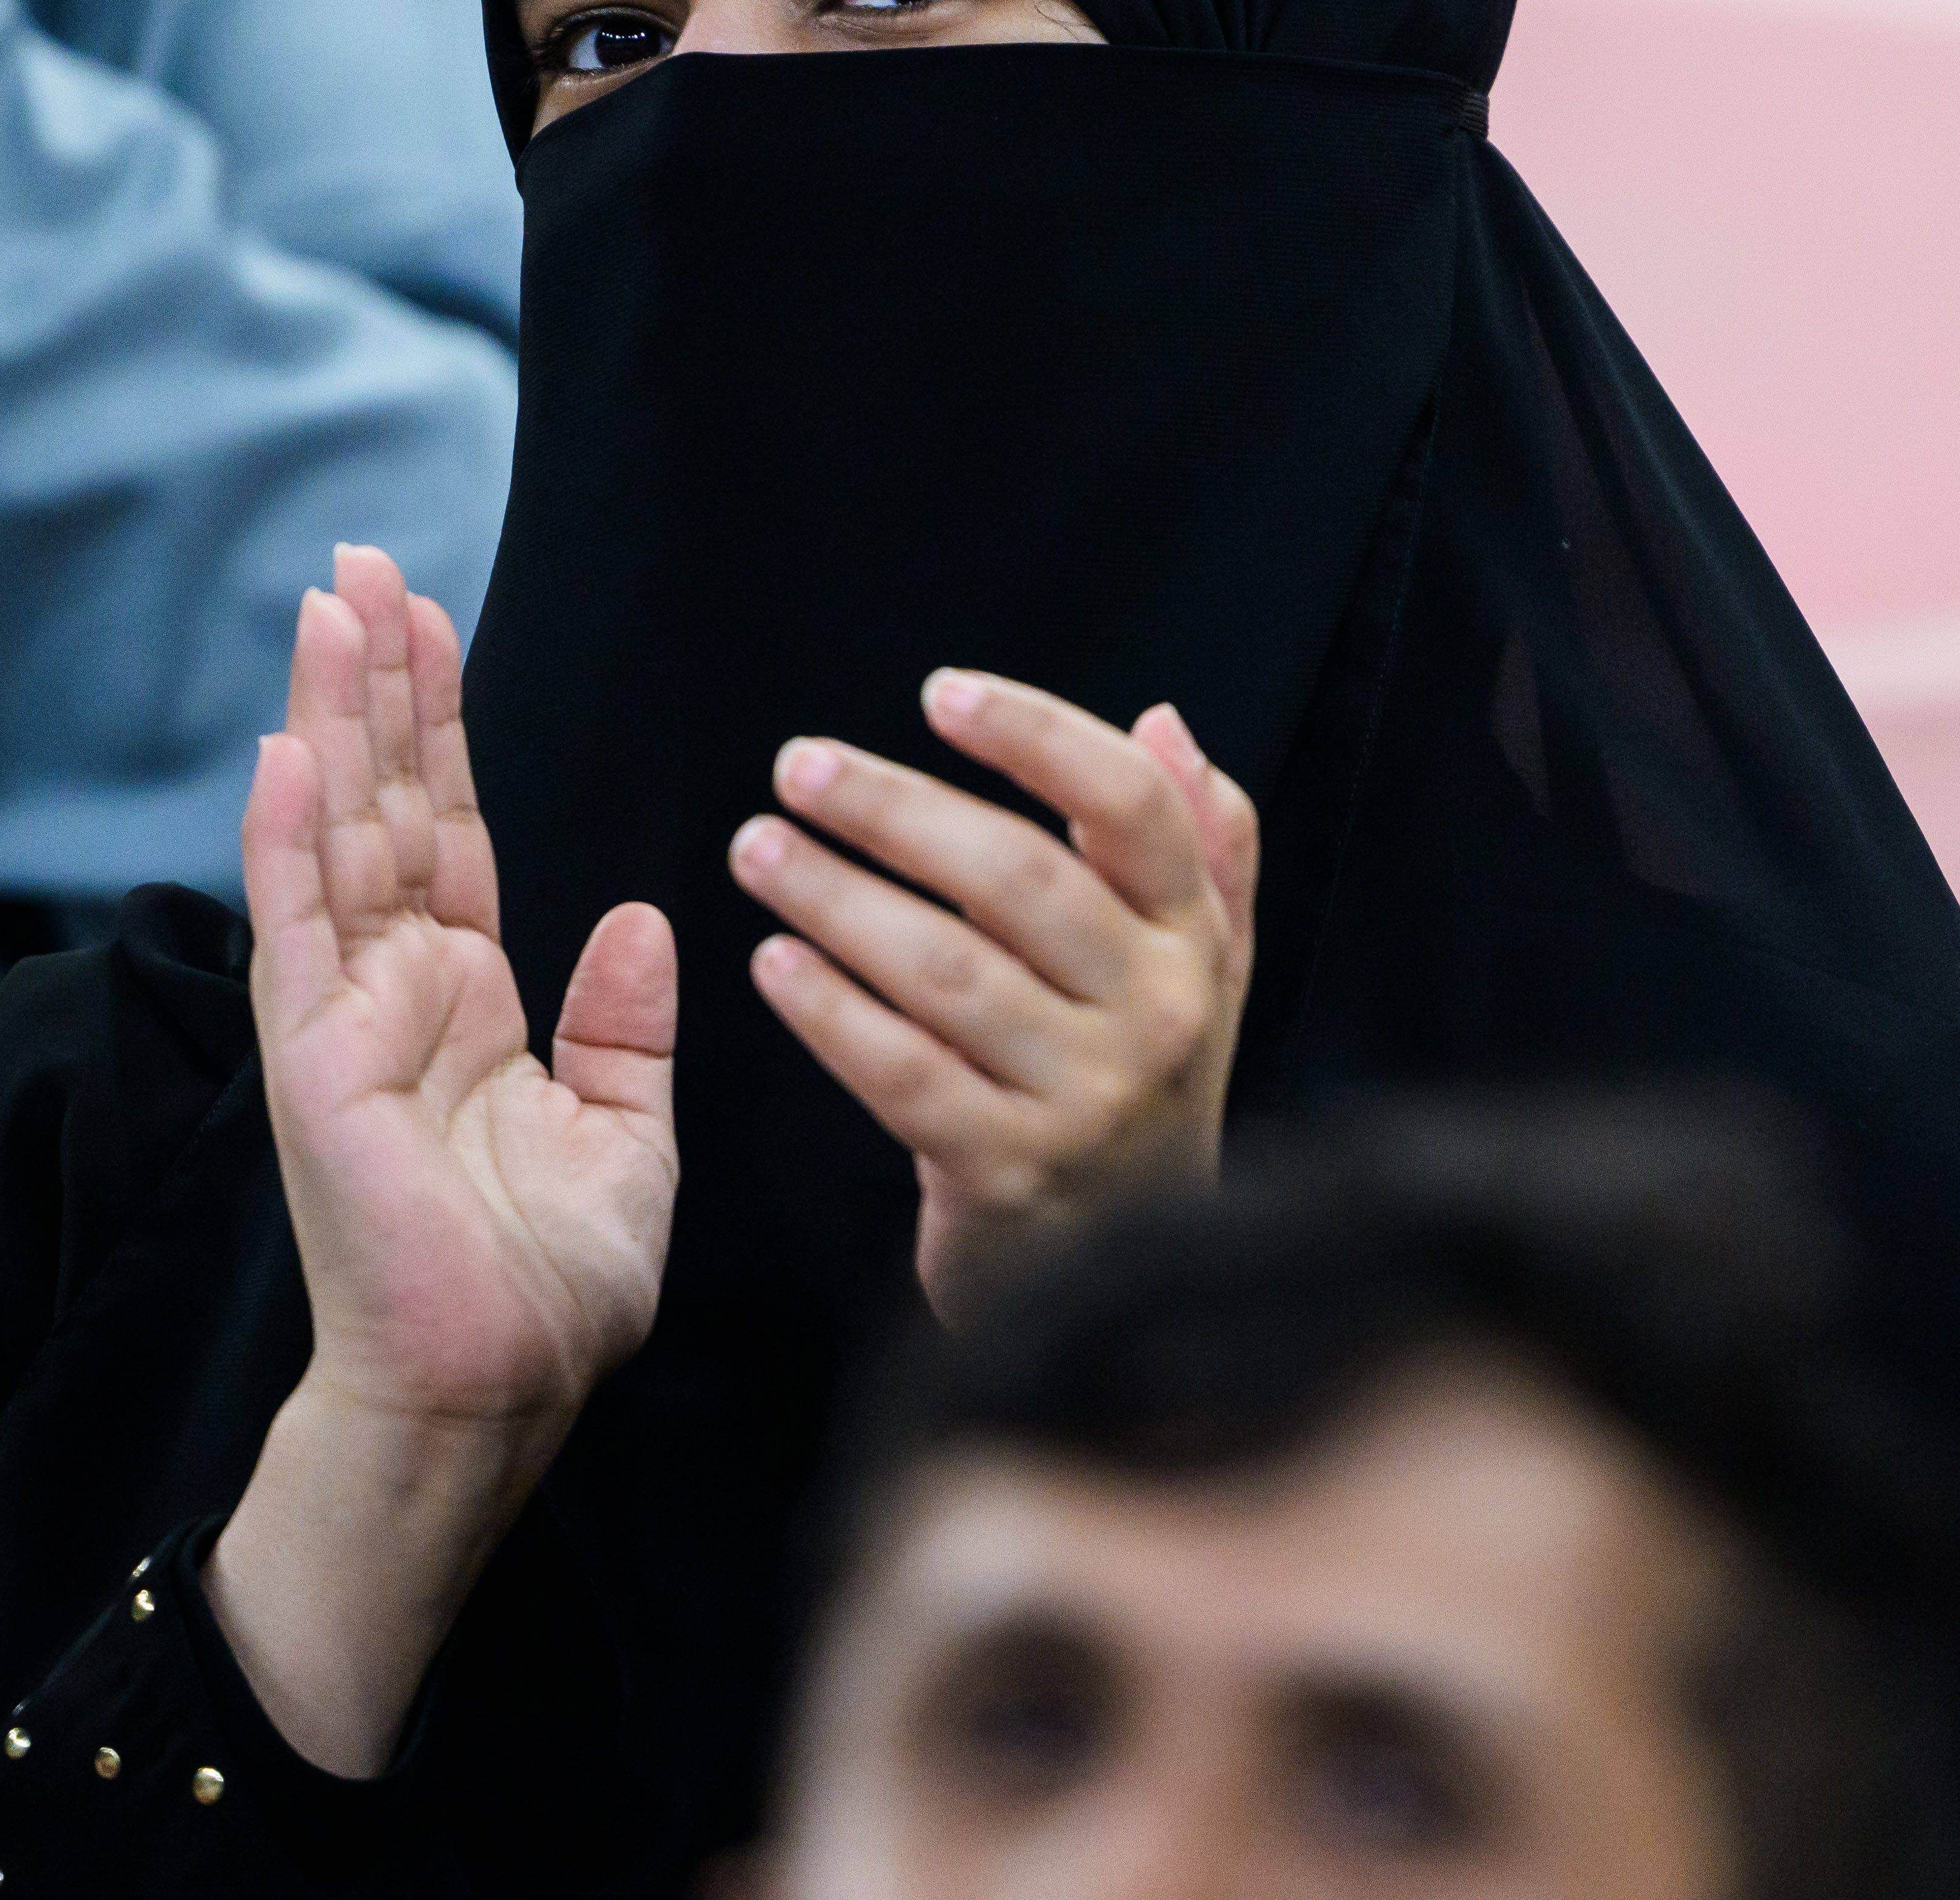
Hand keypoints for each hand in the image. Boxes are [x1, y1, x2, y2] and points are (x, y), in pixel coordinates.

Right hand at [212, 544, 678, 1772]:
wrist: (502, 1392)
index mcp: (477, 1004)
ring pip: (338, 840)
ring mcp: (350, 1024)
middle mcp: (402, 994)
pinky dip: (288, 842)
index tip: (432, 624)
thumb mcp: (626, 1133)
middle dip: (378, 687)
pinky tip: (284, 754)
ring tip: (329, 611)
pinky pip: (303, 935)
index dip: (443, 730)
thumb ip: (624, 1025)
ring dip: (329, 724)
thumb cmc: (555, 1288)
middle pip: (389, 807)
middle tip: (366, 565)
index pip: (454, 833)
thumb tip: (638, 920)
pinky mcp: (319, 1067)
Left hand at [731, 670, 1254, 1310]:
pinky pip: (903, 1073)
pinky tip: (772, 963)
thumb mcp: (1201, 961)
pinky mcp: (1009, 1173)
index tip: (938, 692)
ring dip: (839, 897)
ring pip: (947, 969)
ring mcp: (1086, 1098)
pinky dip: (830, 1013)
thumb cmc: (1140, 1078)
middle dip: (898, 810)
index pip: (1131, 808)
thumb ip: (1202, 840)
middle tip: (799, 767)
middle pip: (1021, 878)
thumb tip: (1164, 721)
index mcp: (1196, 939)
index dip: (1037, 736)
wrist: (1133, 1267)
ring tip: (757, 849)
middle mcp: (1156, 1012)